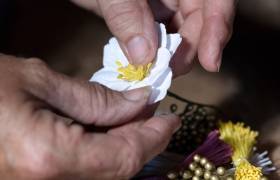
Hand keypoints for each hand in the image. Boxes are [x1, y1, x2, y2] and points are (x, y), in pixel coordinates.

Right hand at [0, 54, 180, 178]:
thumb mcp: (36, 81)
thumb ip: (94, 98)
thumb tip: (136, 102)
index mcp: (47, 159)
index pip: (124, 156)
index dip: (153, 137)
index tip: (170, 120)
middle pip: (117, 171)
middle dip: (140, 142)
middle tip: (152, 115)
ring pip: (102, 176)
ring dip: (122, 149)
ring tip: (130, 120)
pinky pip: (81, 176)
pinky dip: (100, 157)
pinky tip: (103, 134)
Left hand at [71, 0, 235, 75]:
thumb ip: (126, 14)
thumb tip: (145, 56)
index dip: (218, 27)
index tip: (210, 62)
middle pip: (199, 23)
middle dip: (186, 51)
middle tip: (166, 72)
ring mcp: (163, 6)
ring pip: (179, 36)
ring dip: (169, 58)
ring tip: (153, 72)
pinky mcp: (148, 20)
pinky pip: (159, 42)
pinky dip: (153, 57)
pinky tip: (143, 66)